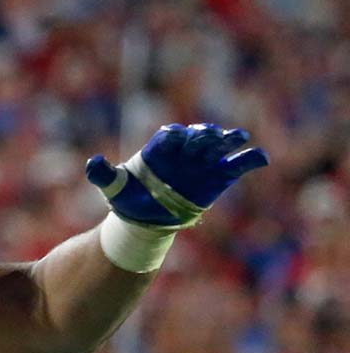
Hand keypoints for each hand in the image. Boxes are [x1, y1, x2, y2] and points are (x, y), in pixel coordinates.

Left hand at [85, 123, 268, 228]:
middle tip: (210, 134)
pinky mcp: (219, 176)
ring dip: (229, 139)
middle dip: (202, 134)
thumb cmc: (129, 198)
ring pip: (220, 145)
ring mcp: (203, 162)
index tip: (175, 138)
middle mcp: (183, 151)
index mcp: (159, 150)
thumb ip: (103, 174)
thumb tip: (92, 163)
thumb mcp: (114, 188)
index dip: (173, 136)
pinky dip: (249, 159)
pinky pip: (238, 165)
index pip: (168, 136)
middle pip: (196, 137)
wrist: (148, 217)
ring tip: (239, 136)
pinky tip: (260, 157)